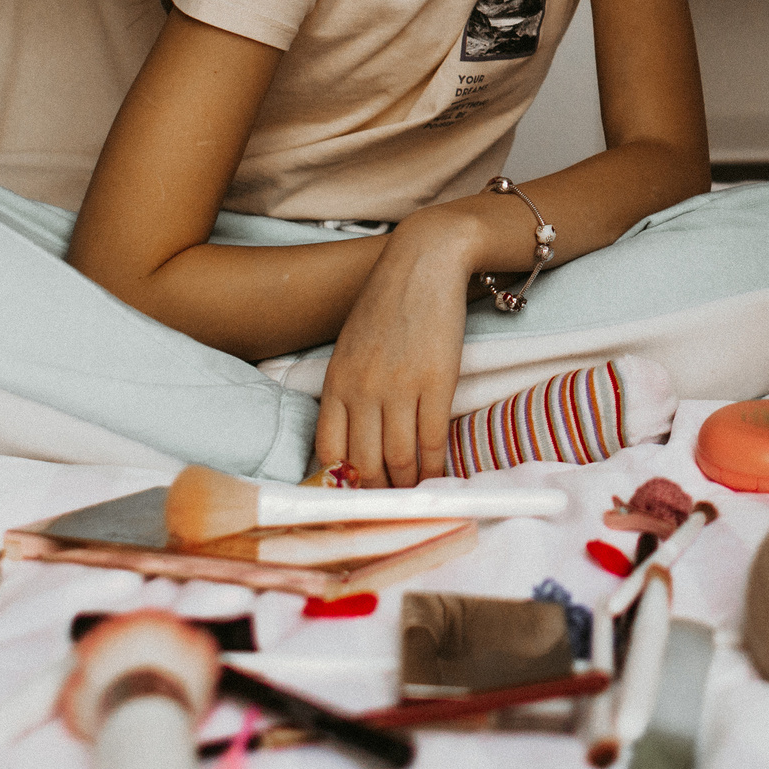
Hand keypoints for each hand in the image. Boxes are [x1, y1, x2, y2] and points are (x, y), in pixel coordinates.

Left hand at [314, 203, 494, 486]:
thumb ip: (347, 391)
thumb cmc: (387, 304)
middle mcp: (362, 390)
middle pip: (363, 465)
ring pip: (399, 459)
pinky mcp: (436, 381)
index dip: (342, 483)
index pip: (329, 452)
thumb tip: (353, 441)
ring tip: (415, 494)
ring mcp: (399, 387)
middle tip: (389, 506)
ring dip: (408, 485)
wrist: (424, 263)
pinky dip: (435, 465)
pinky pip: (432, 440)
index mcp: (335, 382)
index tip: (355, 497)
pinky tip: (439, 474)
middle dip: (376, 493)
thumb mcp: (350, 347)